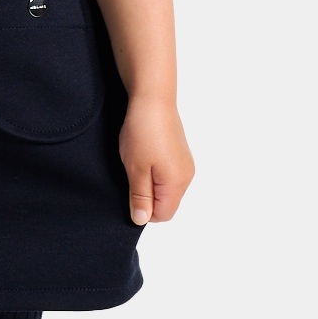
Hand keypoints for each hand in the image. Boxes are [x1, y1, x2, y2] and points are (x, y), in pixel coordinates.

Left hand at [120, 96, 193, 225]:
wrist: (153, 99)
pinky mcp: (180, 153)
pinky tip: (145, 154)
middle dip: (147, 195)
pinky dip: (155, 171)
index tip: (130, 191)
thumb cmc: (143, 132)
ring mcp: (185, 164)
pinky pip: (168, 174)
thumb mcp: (135, 169)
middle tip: (133, 173)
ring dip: (150, 182)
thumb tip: (141, 219)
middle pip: (166, 203)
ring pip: (166, 188)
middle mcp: (186, 176)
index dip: (143, 209)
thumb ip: (140, 197)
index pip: (162, 216)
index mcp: (177, 183)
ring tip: (138, 161)